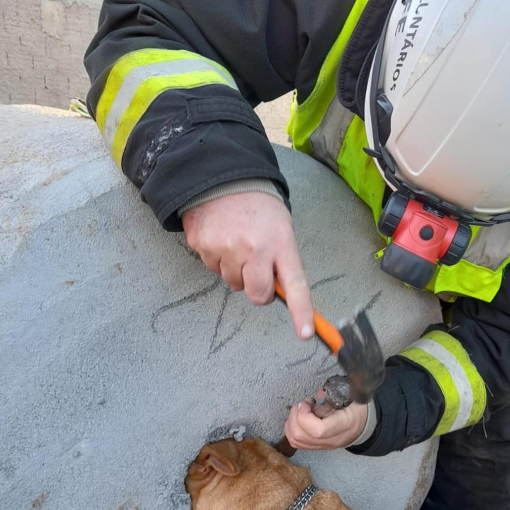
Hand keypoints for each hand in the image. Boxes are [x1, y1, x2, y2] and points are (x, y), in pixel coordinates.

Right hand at [182, 191, 313, 339]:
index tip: (305, 333)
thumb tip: (279, 294)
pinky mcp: (203, 246)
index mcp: (280, 242)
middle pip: (257, 295)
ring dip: (236, 270)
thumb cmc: (258, 207)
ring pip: (233, 283)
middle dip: (257, 289)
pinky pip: (212, 268)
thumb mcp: (281, 228)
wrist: (222, 176)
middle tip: (256, 266)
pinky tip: (221, 236)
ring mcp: (226, 247)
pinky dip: (217, 257)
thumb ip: (282, 261)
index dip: (301, 311)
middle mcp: (254, 247)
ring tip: (237, 241)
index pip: (295, 284)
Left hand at [284, 399, 367, 449]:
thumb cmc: (357, 410)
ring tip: (300, 410)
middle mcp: (331, 440)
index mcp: (343, 426)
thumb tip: (317, 397)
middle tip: (303, 404)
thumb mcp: (353, 398)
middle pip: (301, 436)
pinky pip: (296, 442)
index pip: (318, 430)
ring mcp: (323, 445)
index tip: (308, 402)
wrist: (363, 426)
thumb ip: (336, 395)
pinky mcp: (316, 446)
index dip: (305, 415)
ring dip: (291, 422)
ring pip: (295, 440)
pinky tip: (298, 418)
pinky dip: (291, 428)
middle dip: (295, 415)